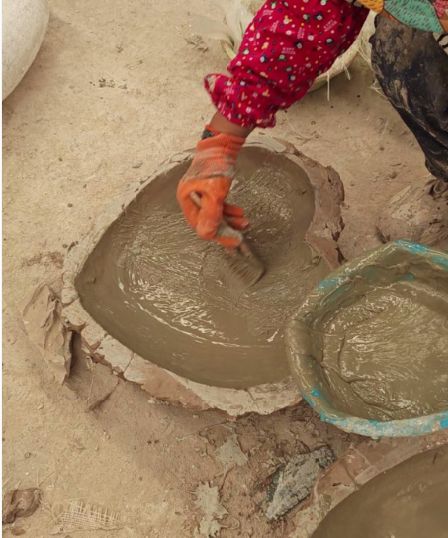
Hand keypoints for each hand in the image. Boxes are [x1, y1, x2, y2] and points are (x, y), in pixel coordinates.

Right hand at [177, 128, 248, 246]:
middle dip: (226, 228)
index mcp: (186, 199)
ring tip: (245, 222)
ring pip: (215, 214)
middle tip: (241, 235)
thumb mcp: (215, 192)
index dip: (217, 235)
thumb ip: (211, 214)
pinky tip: (240, 213)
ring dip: (230, 220)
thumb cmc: (215, 165)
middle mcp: (191, 198)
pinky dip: (229, 210)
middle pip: (208, 221)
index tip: (233, 240)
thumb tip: (207, 235)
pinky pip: (219, 206)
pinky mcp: (210, 190)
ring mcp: (200, 194)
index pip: (200, 225)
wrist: (221, 144)